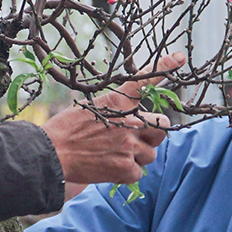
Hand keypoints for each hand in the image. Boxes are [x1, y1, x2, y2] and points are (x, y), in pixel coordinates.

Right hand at [43, 54, 183, 187]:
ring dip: (138, 157)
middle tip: (135, 139)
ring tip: (114, 155)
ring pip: (150, 154)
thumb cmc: (66, 130)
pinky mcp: (125, 168)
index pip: (144, 81)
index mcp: (118, 101)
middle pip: (162, 127)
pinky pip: (138, 172)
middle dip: (152, 134)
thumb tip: (135, 123)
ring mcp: (129, 145)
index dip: (164, 66)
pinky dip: (127, 173)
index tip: (180, 58)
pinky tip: (109, 167)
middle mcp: (129, 121)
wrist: (51, 153)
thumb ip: (117, 112)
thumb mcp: (91, 107)